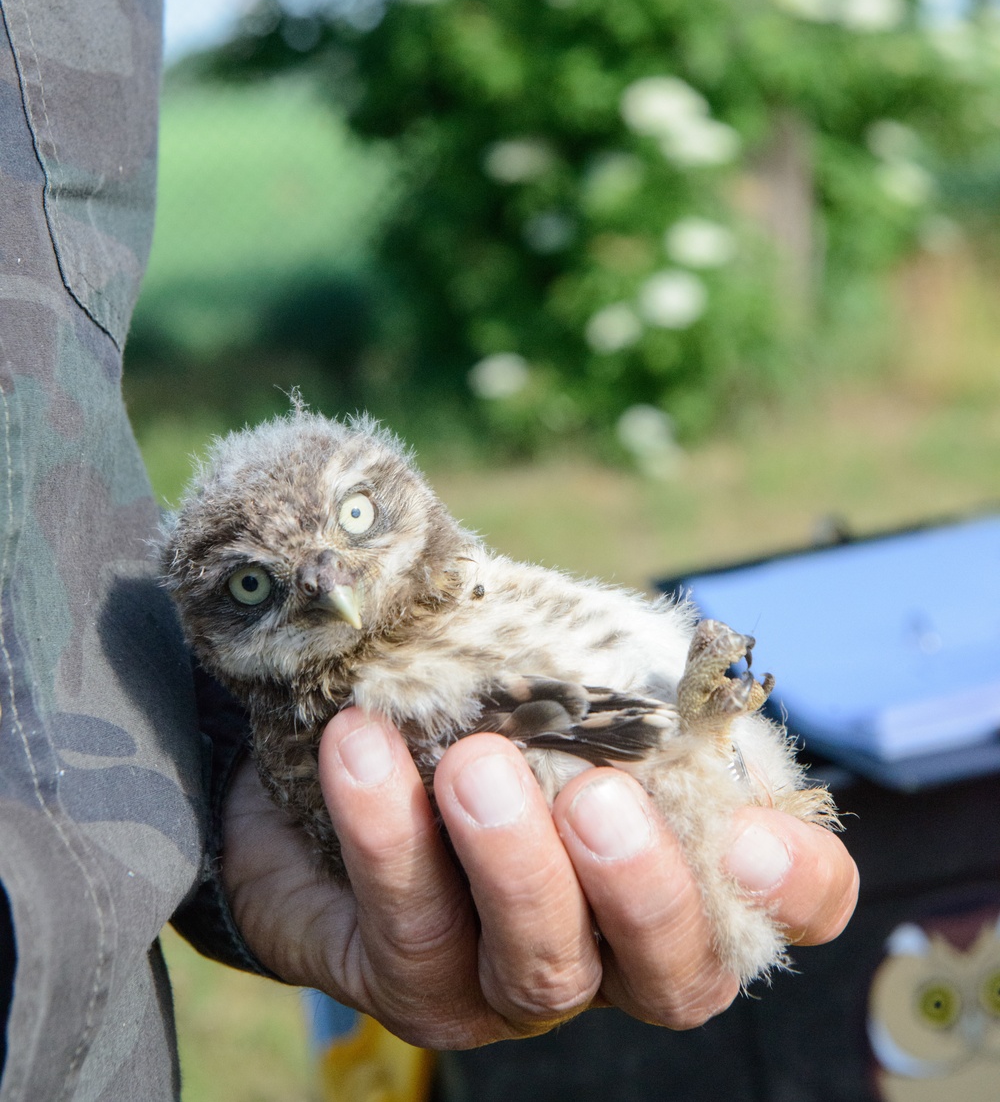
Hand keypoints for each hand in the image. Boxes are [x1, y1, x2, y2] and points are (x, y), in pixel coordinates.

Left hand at [222, 709, 857, 1048]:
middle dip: (641, 888)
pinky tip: (361, 748)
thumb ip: (620, 660)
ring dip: (514, 864)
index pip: (792, 904)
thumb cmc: (487, 686)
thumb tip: (654, 643)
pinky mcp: (413, 983)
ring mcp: (517, 980)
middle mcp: (619, 946)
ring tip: (474, 763)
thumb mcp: (568, 656)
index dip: (794, 884)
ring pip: (542, 969)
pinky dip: (388, 836)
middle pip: (677, 975)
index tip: (750, 832)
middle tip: (597, 797)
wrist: (339, 726)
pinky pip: (410, 933)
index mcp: (688, 858)